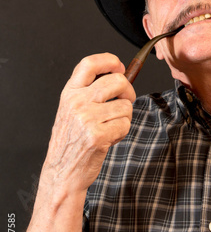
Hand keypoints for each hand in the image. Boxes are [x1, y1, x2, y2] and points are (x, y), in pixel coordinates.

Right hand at [41, 53, 135, 193]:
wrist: (62, 171)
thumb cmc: (71, 140)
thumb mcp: (72, 109)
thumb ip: (90, 90)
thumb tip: (119, 73)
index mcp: (70, 93)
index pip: (90, 63)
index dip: (110, 60)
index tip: (119, 67)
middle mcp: (77, 102)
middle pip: (117, 80)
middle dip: (128, 91)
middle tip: (124, 101)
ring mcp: (87, 119)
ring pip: (125, 106)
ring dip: (125, 117)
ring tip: (110, 126)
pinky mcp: (98, 135)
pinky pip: (125, 124)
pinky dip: (122, 132)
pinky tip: (109, 138)